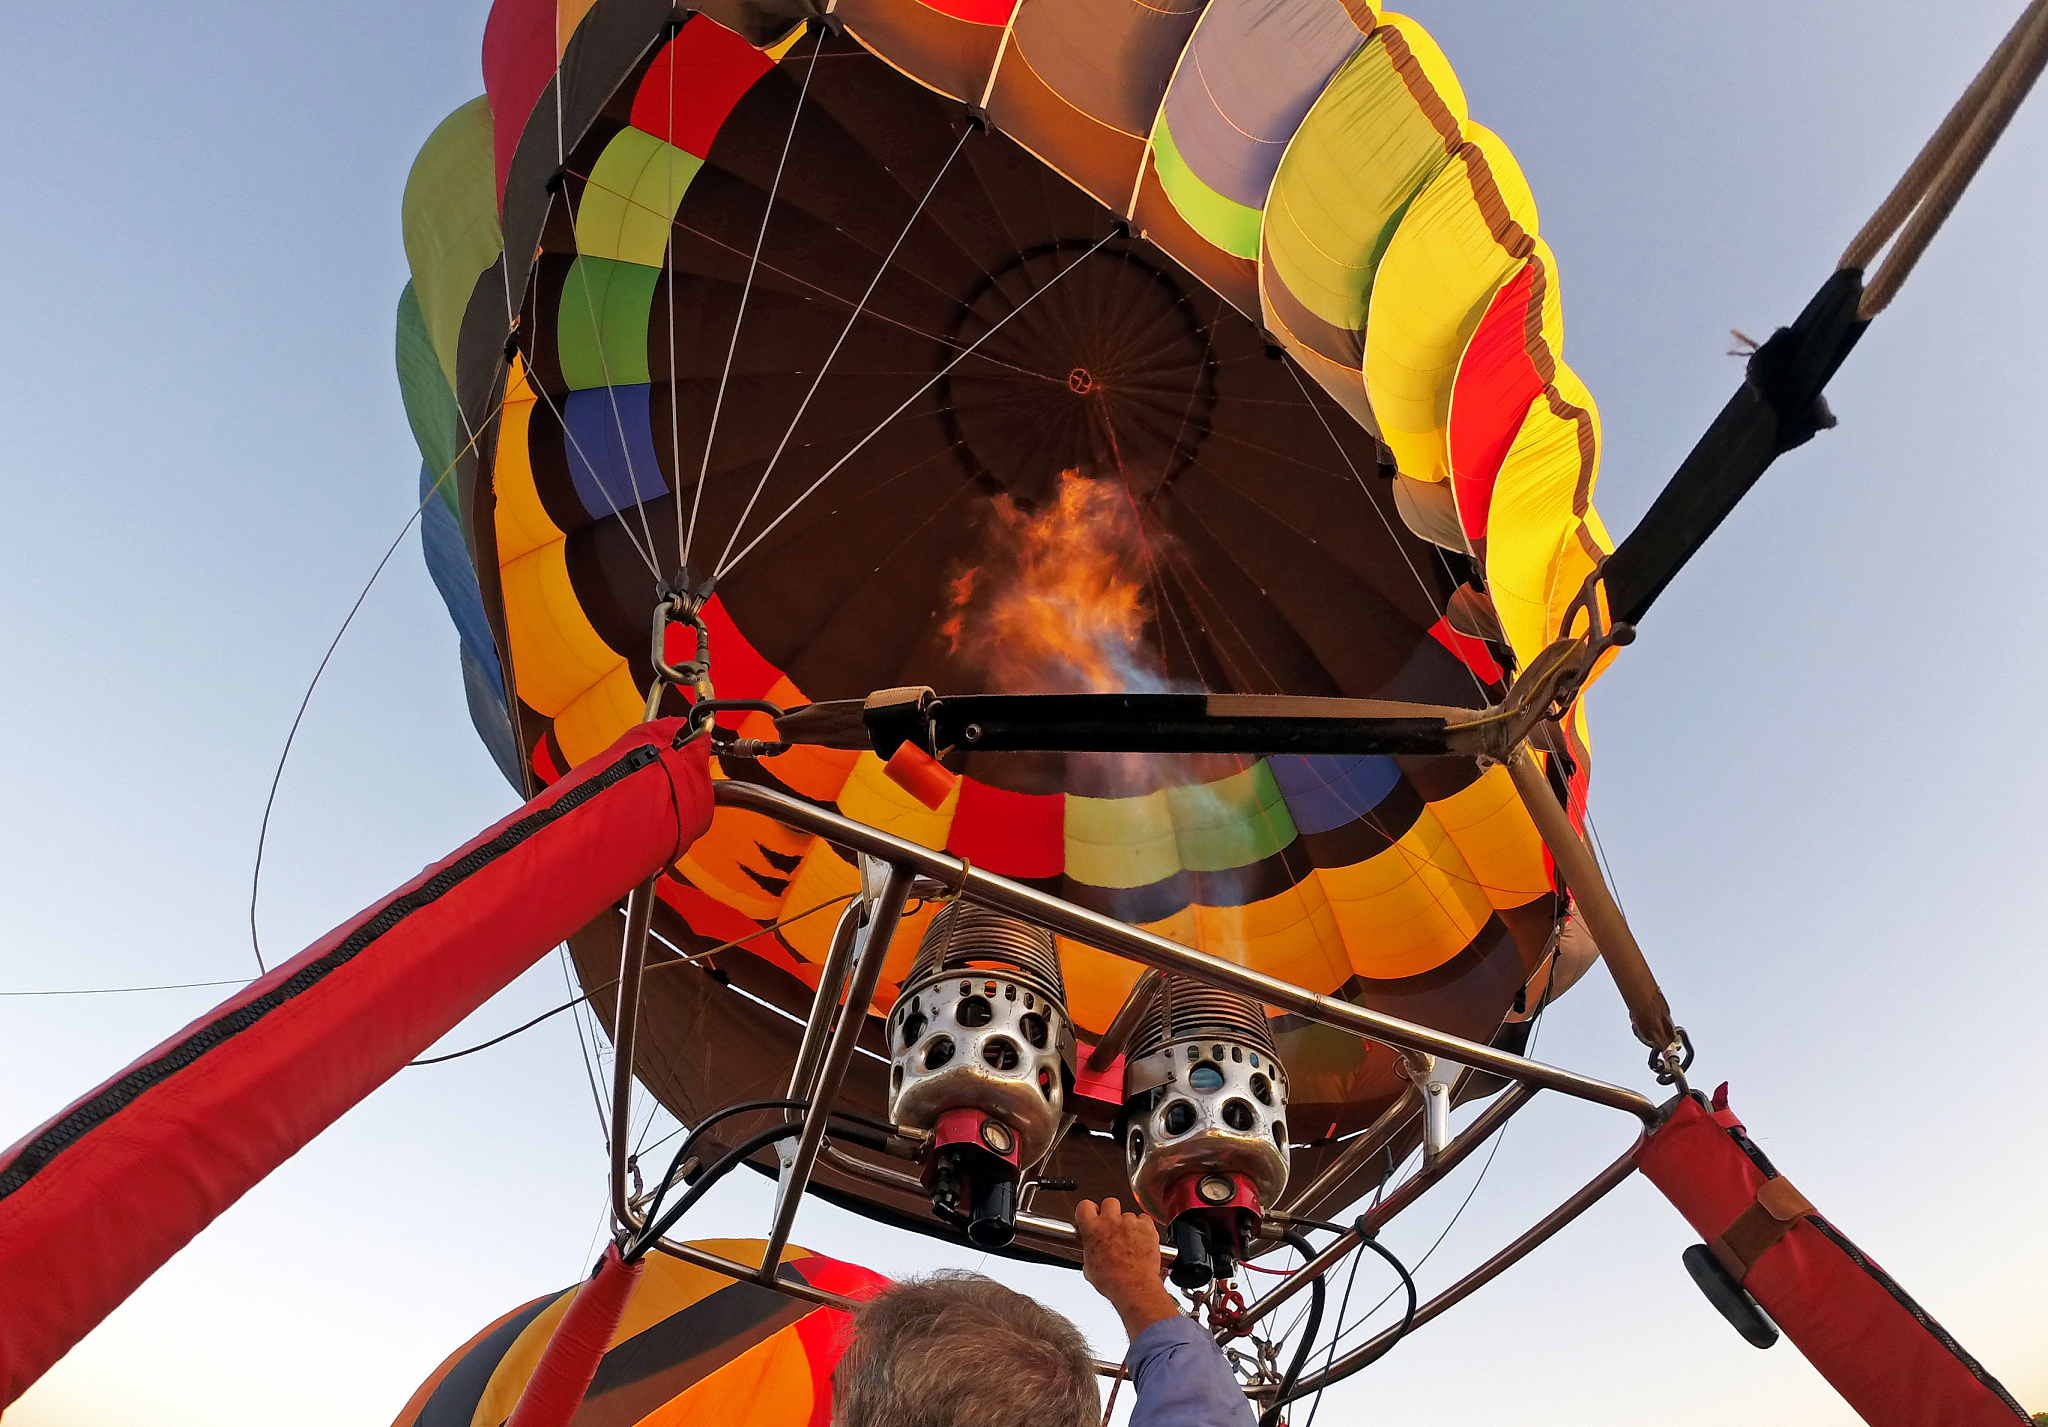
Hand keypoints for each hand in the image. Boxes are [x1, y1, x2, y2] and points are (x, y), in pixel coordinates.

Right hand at [1074, 1198, 1178, 1339]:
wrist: (1134, 1287)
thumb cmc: (1112, 1281)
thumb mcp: (1090, 1266)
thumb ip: (1090, 1249)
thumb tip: (1092, 1247)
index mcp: (1092, 1229)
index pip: (1084, 1206)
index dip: (1089, 1210)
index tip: (1093, 1215)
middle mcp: (1110, 1221)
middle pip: (1109, 1202)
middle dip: (1111, 1212)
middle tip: (1113, 1226)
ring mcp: (1129, 1222)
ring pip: (1128, 1214)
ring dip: (1128, 1224)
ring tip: (1130, 1242)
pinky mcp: (1146, 1226)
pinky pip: (1144, 1220)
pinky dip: (1143, 1228)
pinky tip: (1141, 1241)